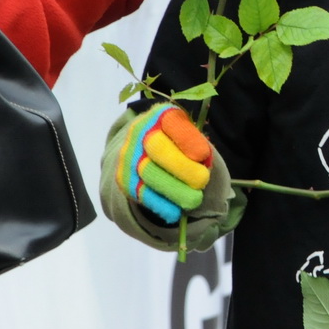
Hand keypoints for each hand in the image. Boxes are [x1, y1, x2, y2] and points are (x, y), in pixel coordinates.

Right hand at [113, 104, 214, 224]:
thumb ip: (196, 144)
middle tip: (202, 181)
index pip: (171, 123)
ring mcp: (129, 156)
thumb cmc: (176, 140)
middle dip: (183, 168)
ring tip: (194, 200)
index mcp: (161, 117)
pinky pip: (142, 193)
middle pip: (158, 150)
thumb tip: (204, 163)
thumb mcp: (187, 133)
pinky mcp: (124, 179)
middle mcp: (140, 133)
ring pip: (150, 174)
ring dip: (174, 190)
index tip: (203, 155)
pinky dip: (160, 204)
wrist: (142, 147)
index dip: (187, 140)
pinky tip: (175, 212)